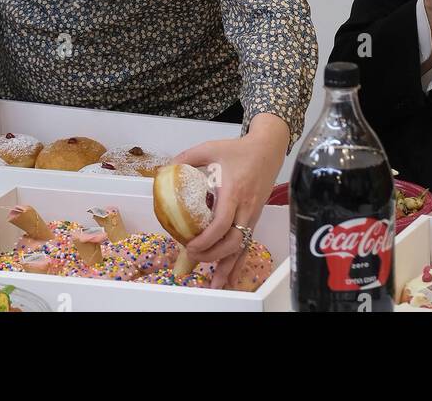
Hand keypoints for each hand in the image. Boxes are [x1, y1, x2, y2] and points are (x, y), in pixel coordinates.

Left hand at [175, 113, 288, 288]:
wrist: (267, 149)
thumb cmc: (238, 149)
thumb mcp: (210, 148)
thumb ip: (186, 158)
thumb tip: (164, 171)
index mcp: (234, 191)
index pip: (222, 222)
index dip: (207, 239)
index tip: (190, 245)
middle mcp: (246, 206)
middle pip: (233, 240)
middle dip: (213, 254)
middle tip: (193, 257)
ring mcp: (253, 214)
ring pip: (242, 246)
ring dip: (228, 265)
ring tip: (214, 283)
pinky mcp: (255, 218)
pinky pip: (248, 243)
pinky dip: (239, 262)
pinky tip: (231, 276)